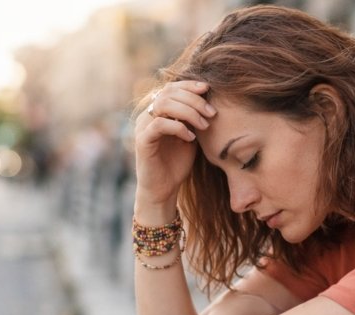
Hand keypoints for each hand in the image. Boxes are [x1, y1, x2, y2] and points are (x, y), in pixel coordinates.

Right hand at [133, 81, 216, 212]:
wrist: (163, 189)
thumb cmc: (177, 163)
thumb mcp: (190, 136)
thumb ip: (193, 118)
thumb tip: (209, 99)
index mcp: (157, 112)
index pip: (170, 87)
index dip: (189, 85)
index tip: (208, 88)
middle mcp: (147, 116)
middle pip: (168, 92)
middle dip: (194, 100)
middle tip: (211, 113)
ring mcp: (143, 127)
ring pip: (164, 105)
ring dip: (189, 112)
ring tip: (204, 125)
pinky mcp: (143, 141)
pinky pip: (160, 124)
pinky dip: (178, 128)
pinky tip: (191, 138)